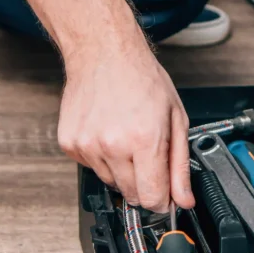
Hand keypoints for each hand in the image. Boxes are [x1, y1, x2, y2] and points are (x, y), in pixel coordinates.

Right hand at [58, 25, 193, 212]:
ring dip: (121, 168)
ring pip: (110, 182)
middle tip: (147, 153)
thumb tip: (184, 199)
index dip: (162, 200)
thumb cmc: (141, 78)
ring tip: (125, 135)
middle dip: (144, 182)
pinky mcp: (70, 144)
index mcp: (144, 139)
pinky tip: (107, 131)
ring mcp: (87, 146)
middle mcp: (112, 145)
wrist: (103, 52)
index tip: (164, 194)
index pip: (151, 199)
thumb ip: (180, 164)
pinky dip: (101, 157)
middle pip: (131, 194)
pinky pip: (91, 167)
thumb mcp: (175, 118)